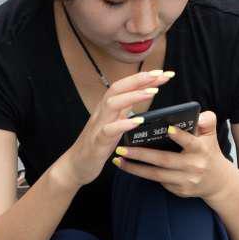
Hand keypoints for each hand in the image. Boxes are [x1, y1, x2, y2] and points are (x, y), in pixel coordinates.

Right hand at [63, 69, 175, 187]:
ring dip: (133, 96)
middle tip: (161, 74)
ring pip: (112, 103)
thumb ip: (124, 111)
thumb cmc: (96, 146)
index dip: (143, 78)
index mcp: (107, 109)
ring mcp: (98, 127)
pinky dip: (123, 124)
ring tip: (152, 92)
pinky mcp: (96, 143)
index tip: (163, 73)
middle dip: (139, 79)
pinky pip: (109, 130)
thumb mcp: (113, 125)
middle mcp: (101, 113)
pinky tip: (137, 122)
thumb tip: (138, 97)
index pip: (125, 87)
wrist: (75, 166)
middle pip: (118, 88)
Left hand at [111, 110, 232, 202]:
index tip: (168, 129)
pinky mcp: (179, 191)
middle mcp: (193, 167)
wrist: (217, 182)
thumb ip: (207, 120)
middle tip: (122, 149)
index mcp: (201, 150)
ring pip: (156, 175)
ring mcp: (185, 181)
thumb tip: (197, 114)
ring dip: (135, 168)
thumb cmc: (209, 151)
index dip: (180, 136)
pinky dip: (143, 175)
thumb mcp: (211, 134)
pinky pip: (159, 181)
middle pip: (164, 160)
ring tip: (119, 160)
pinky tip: (129, 167)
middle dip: (141, 155)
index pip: (190, 142)